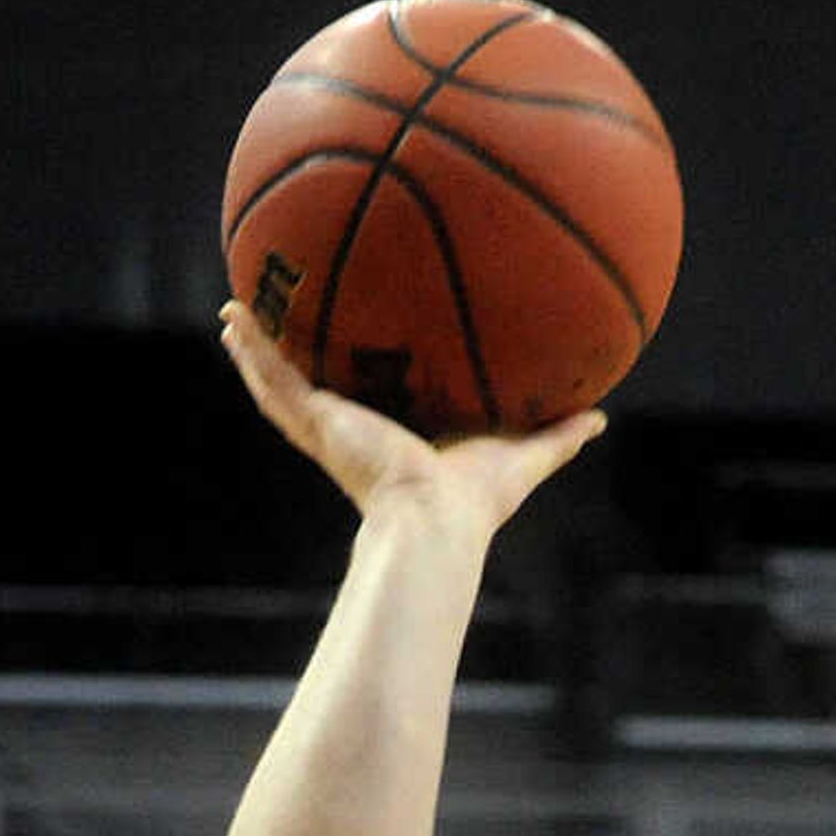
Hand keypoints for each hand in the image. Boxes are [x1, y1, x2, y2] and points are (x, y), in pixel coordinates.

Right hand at [219, 302, 604, 536]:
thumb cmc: (475, 503)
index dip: (351, 384)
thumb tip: (602, 418)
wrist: (436, 523)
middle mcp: (352, 436)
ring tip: (232, 313)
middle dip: (293, 362)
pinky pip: (276, 381)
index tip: (344, 354)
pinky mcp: (318, 425)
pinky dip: (252, 351)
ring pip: (281, 385)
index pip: (364, 408)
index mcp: (389, 445)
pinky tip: (232, 316)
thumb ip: (558, 436)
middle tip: (273, 326)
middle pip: (313, 393)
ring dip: (255, 351)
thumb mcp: (523, 453)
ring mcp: (329, 430)